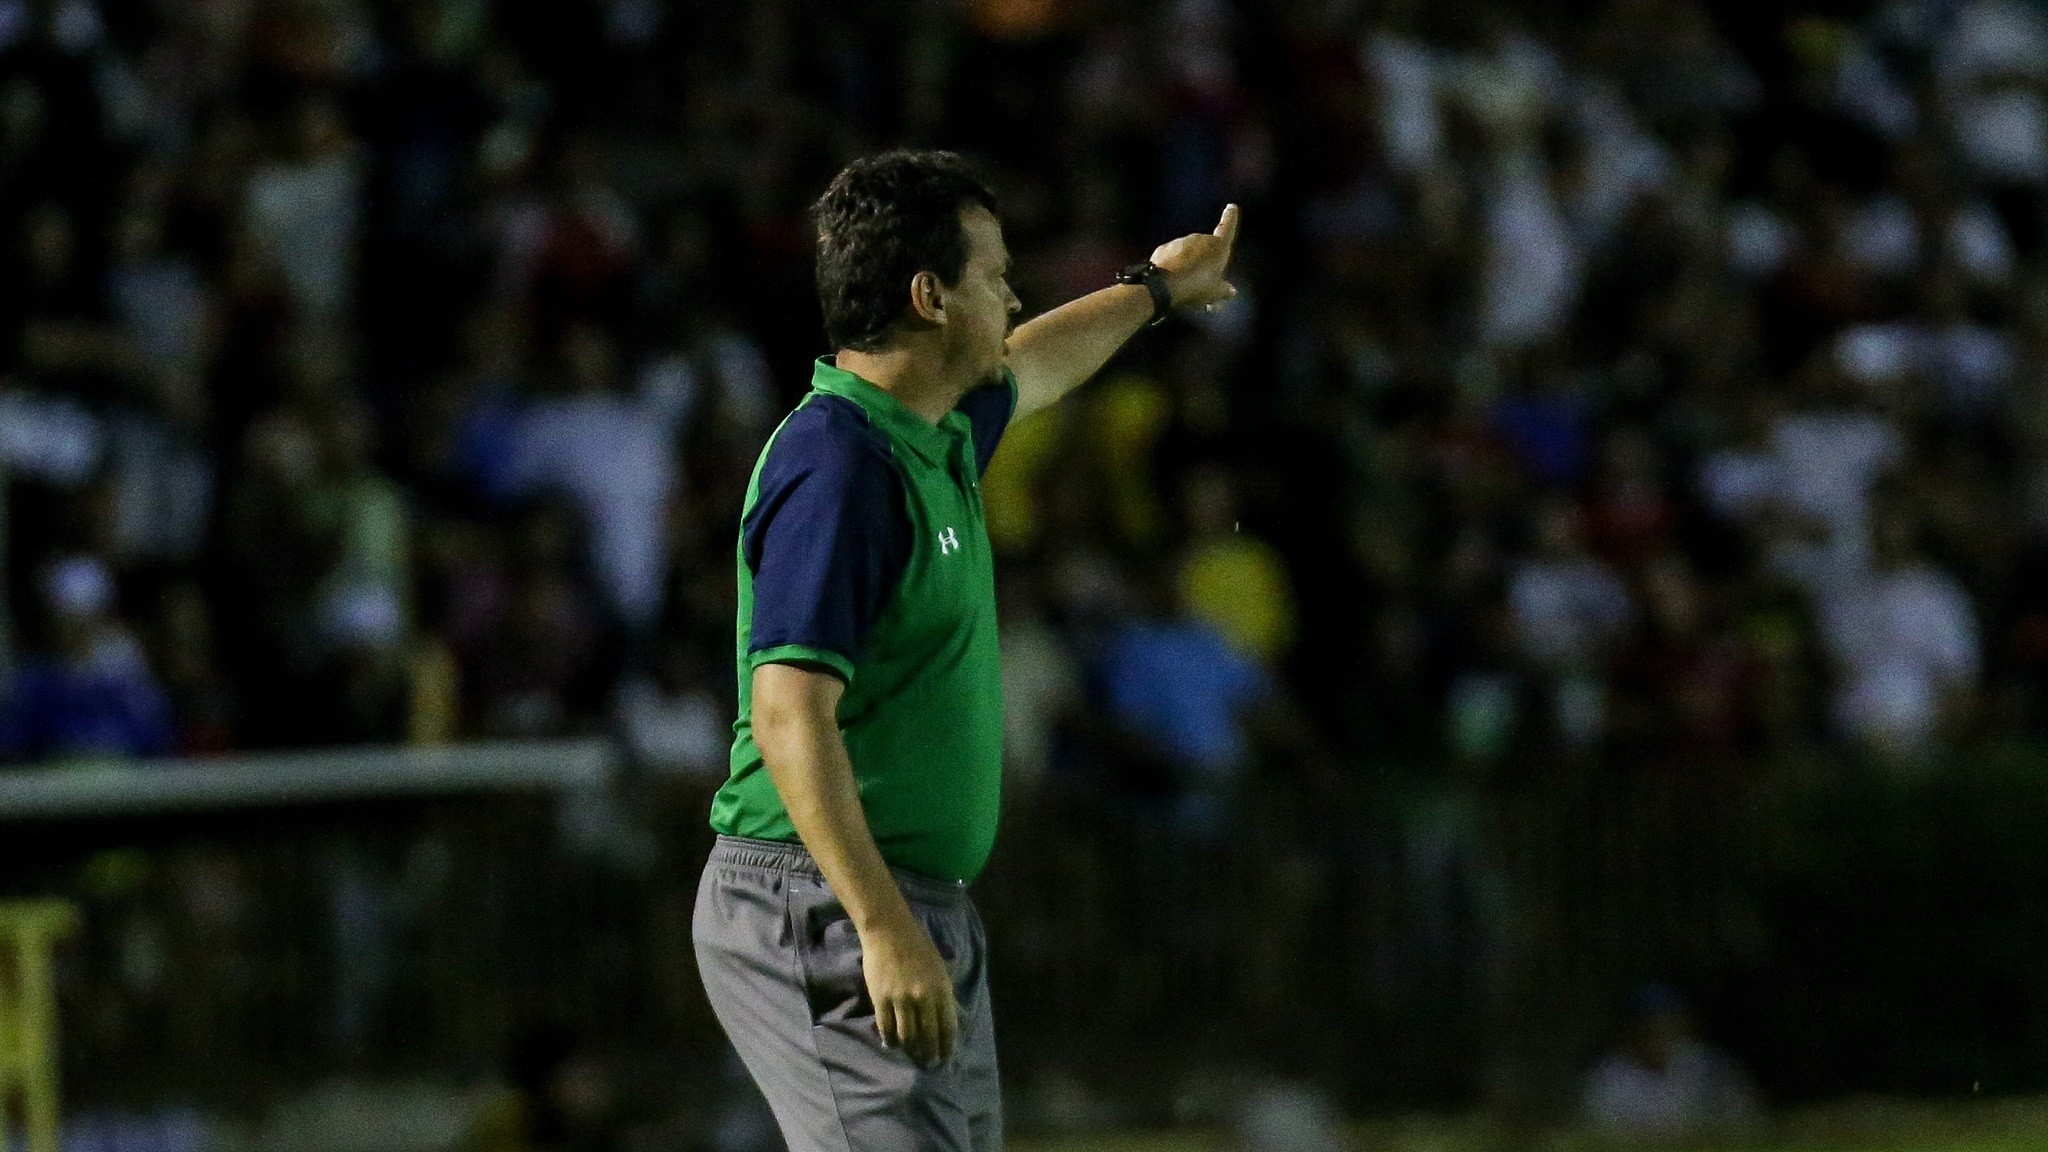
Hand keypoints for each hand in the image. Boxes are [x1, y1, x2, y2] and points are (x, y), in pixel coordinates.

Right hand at [860, 913, 957, 1066]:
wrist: (889, 931)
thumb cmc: (918, 947)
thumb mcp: (939, 970)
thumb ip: (942, 994)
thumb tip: (944, 1019)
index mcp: (942, 990)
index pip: (948, 1027)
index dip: (946, 1046)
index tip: (944, 1057)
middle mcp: (923, 998)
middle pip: (927, 1036)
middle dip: (928, 1053)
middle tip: (927, 1061)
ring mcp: (901, 1000)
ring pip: (906, 1036)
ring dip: (909, 1049)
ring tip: (909, 1053)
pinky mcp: (881, 999)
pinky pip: (886, 1028)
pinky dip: (889, 1039)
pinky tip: (891, 1042)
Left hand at [1150, 204, 1241, 311]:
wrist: (1163, 284)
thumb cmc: (1197, 285)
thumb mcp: (1215, 292)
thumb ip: (1224, 290)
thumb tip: (1232, 291)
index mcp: (1217, 246)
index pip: (1227, 228)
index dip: (1230, 218)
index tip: (1231, 206)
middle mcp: (1200, 239)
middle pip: (1206, 246)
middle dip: (1206, 259)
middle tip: (1204, 279)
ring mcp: (1180, 242)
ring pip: (1188, 252)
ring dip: (1189, 263)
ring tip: (1188, 283)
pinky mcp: (1164, 248)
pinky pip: (1173, 256)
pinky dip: (1175, 265)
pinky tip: (1173, 279)